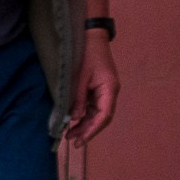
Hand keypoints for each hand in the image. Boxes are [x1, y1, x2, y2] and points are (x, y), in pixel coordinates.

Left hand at [65, 31, 119, 145]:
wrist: (91, 37)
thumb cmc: (87, 54)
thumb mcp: (79, 77)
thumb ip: (77, 98)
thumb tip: (74, 118)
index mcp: (109, 88)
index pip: (104, 115)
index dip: (93, 129)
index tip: (81, 140)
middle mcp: (109, 92)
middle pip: (101, 117)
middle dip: (87, 130)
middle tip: (72, 142)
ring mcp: (104, 91)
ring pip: (96, 114)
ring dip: (84, 125)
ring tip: (69, 135)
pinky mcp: (97, 90)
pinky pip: (92, 107)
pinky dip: (83, 116)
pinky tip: (73, 123)